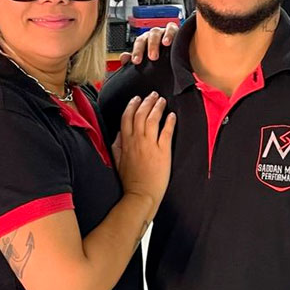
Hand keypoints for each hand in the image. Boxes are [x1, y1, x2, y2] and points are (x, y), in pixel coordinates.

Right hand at [116, 92, 175, 217]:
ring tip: (162, 100)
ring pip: (152, 119)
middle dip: (147, 101)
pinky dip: (169, 121)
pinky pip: (166, 132)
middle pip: (140, 114)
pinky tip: (172, 115)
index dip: (132, 105)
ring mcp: (150, 145)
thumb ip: (117, 146)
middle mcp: (137, 141)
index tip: (137, 98)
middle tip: (153, 95)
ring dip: (157, 107)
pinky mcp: (162, 151)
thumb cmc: (130, 181)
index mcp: (125, 142)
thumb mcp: (117, 161)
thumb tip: (119, 134)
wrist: (140, 195)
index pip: (127, 118)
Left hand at [119, 22, 178, 65]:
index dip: (137, 51)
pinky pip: (171, 28)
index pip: (139, 43)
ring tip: (164, 45)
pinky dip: (170, 33)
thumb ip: (135, 59)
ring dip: (159, 39)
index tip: (136, 61)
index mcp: (145, 41)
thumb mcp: (147, 61)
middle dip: (150, 46)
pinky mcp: (174, 31)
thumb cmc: (159, 58)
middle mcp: (152, 35)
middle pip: (148, 37)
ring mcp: (163, 32)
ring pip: (157, 32)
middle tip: (153, 57)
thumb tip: (123, 58)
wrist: (175, 58)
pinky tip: (170, 41)